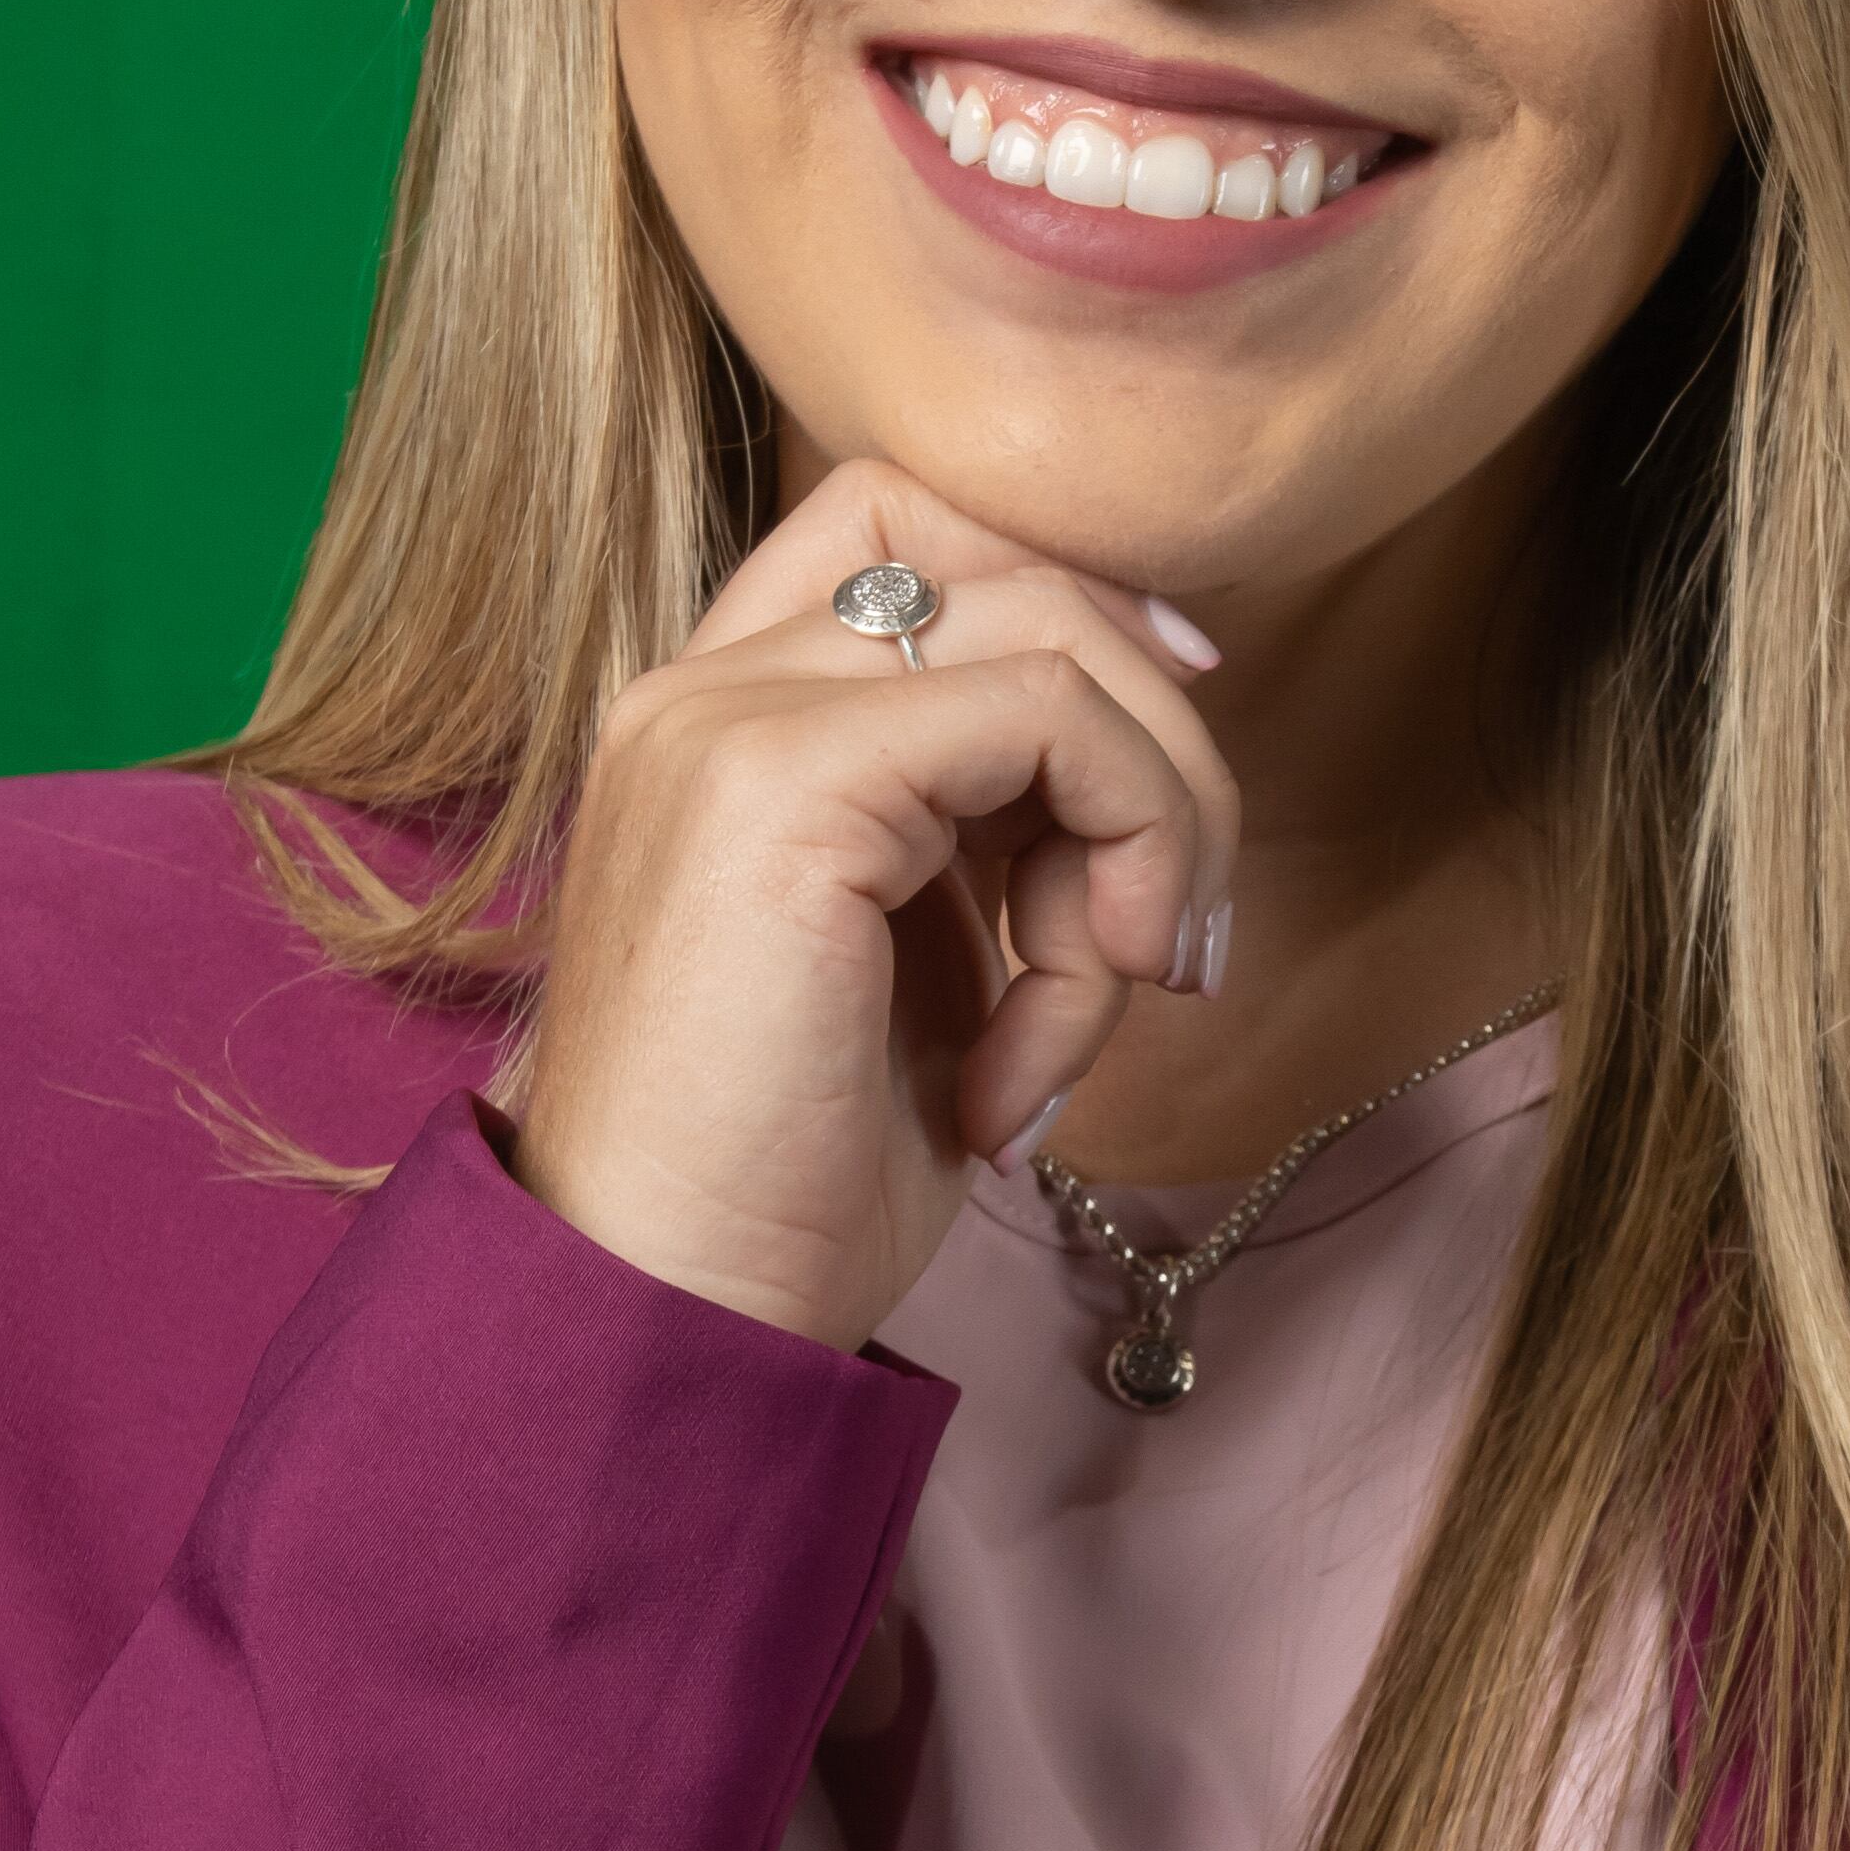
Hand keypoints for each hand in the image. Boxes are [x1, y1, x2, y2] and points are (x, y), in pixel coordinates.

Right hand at [494, 458, 1233, 1348]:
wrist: (671, 1316)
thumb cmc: (793, 1186)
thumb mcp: (920, 972)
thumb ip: (989, 835)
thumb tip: (1148, 758)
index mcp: (717, 724)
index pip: (911, 533)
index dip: (1076, 608)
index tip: (1167, 765)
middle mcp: (702, 689)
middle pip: (1005, 559)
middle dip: (1151, 737)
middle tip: (1178, 937)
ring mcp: (730, 720)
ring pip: (1053, 635)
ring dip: (1149, 829)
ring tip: (1106, 1009)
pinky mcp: (788, 779)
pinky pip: (1053, 715)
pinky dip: (1122, 863)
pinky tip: (1051, 1048)